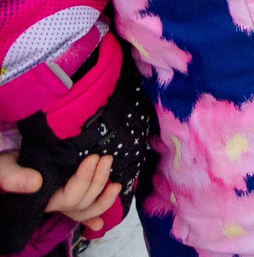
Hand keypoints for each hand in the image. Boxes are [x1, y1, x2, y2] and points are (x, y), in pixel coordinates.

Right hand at [0, 151, 117, 233]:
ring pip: (84, 210)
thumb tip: (35, 183)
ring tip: (116, 184)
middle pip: (81, 202)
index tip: (93, 157)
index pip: (68, 197)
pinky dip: (92, 218)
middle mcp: (53, 204)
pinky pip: (79, 214)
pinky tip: (100, 224)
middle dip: (97, 182)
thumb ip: (13, 177)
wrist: (5, 168)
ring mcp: (60, 203)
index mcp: (42, 199)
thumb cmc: (4, 169)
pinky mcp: (65, 196)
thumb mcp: (4, 170)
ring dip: (103, 199)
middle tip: (106, 158)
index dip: (84, 179)